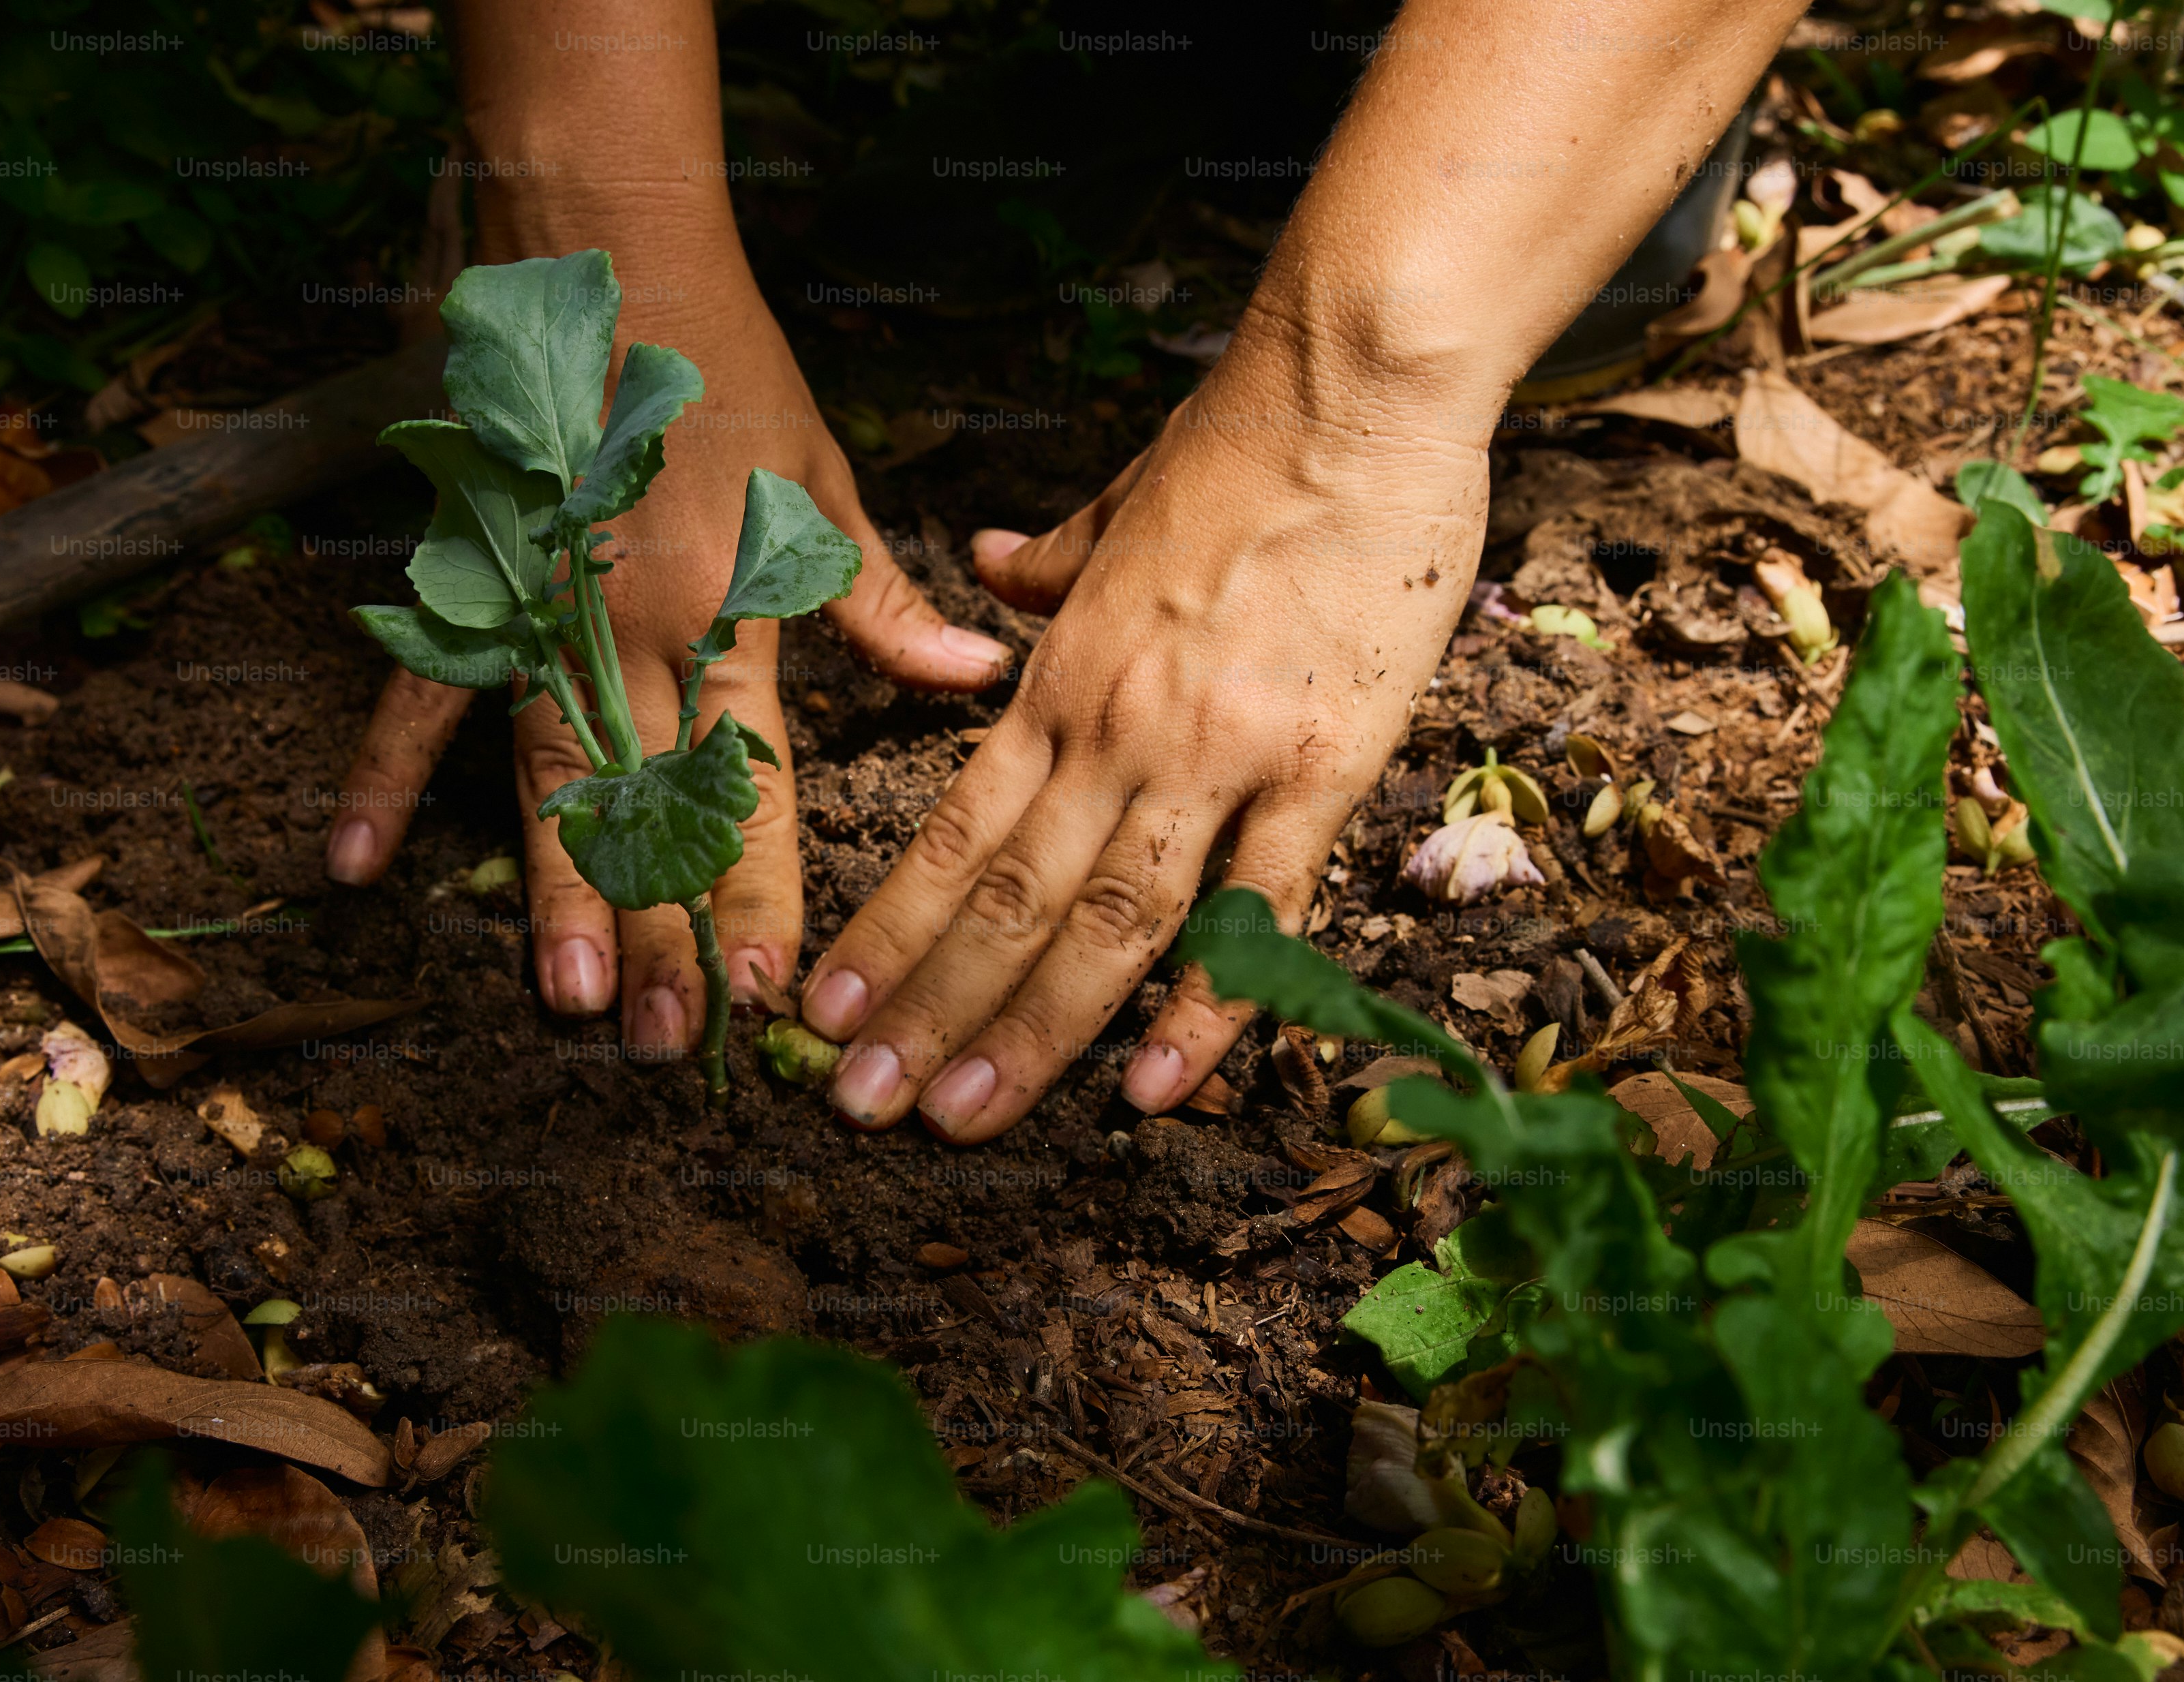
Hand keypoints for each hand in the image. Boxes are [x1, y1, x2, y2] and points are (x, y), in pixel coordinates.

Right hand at [326, 278, 1010, 1054]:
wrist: (601, 248)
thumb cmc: (722, 368)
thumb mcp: (819, 478)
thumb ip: (875, 600)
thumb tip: (971, 678)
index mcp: (727, 607)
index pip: (752, 783)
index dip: (764, 892)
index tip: (774, 991)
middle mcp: (630, 628)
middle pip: (650, 809)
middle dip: (662, 930)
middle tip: (669, 1044)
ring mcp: (535, 611)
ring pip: (548, 777)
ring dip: (556, 891)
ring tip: (567, 1000)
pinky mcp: (461, 580)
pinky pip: (417, 693)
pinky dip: (385, 775)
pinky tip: (358, 868)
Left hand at [797, 327, 1488, 1140]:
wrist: (1356, 382)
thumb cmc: (1240, 439)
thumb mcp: (1115, 504)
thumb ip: (1045, 565)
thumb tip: (981, 565)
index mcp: (1060, 673)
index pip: (948, 832)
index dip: (884, 932)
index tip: (827, 1010)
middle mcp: (1118, 728)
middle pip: (1005, 900)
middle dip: (925, 1013)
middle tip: (857, 1107)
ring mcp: (1219, 751)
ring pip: (1107, 923)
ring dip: (1028, 1032)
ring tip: (960, 1119)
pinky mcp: (1325, 762)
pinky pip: (1258, 906)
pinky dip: (1208, 1005)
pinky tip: (1157, 1087)